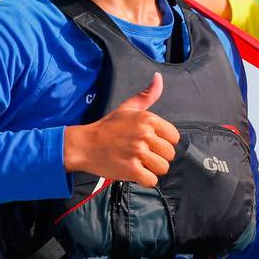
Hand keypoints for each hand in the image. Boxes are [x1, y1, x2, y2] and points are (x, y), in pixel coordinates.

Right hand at [62, 72, 179, 186]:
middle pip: (170, 154)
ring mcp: (138, 152)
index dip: (164, 142)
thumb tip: (158, 77)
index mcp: (148, 119)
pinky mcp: (131, 169)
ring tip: (139, 163)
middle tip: (142, 155)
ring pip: (163, 168)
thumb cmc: (108, 127)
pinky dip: (145, 180)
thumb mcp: (128, 108)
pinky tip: (135, 173)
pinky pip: (152, 181)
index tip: (151, 143)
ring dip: (152, 170)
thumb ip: (147, 95)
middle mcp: (145, 134)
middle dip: (158, 157)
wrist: (84, 144)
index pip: (174, 137)